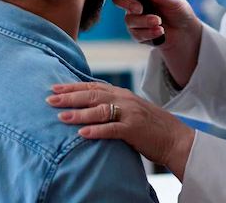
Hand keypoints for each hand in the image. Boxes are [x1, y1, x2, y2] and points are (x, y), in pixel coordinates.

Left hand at [47, 82, 196, 178]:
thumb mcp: (131, 111)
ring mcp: (130, 113)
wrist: (176, 139)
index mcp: (122, 94)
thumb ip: (112, 107)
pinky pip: (112, 129)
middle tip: (50, 99)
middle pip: (93, 94)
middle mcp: (125, 99)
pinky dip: (96, 131)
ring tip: (61, 116)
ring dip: (79, 113)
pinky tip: (82, 134)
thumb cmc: (151, 127)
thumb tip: (89, 107)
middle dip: (70, 97)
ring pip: (100, 110)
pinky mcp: (134, 129)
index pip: (93, 86)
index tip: (54, 88)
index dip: (72, 87)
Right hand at [113, 0, 203, 86]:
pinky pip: (136, 34)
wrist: (185, 33)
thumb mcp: (175, 1)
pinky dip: (148, 33)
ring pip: (129, 20)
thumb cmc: (179, 12)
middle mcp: (136, 3)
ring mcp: (136, 19)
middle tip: (140, 8)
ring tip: (159, 22)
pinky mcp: (138, 34)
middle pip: (118, 0)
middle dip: (127, 4)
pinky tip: (160, 31)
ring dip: (144, 21)